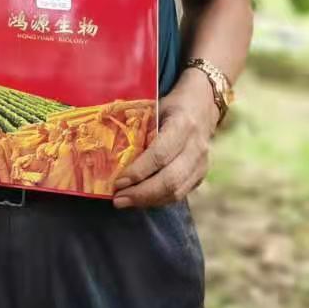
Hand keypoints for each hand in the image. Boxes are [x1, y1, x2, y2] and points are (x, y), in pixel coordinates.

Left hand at [112, 70, 218, 209]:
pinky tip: (140, 200)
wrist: (202, 107)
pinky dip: (158, 200)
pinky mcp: (201, 176)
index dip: (138, 171)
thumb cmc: (170, 106)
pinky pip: (180, 194)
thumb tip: (106, 148)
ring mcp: (202, 164)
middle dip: (141, 194)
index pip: (160, 155)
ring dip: (148, 201)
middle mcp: (196, 147)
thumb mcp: (155, 107)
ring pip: (176, 192)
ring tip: (125, 202)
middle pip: (170, 180)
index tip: (118, 182)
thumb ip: (138, 126)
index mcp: (183, 125)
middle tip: (117, 199)